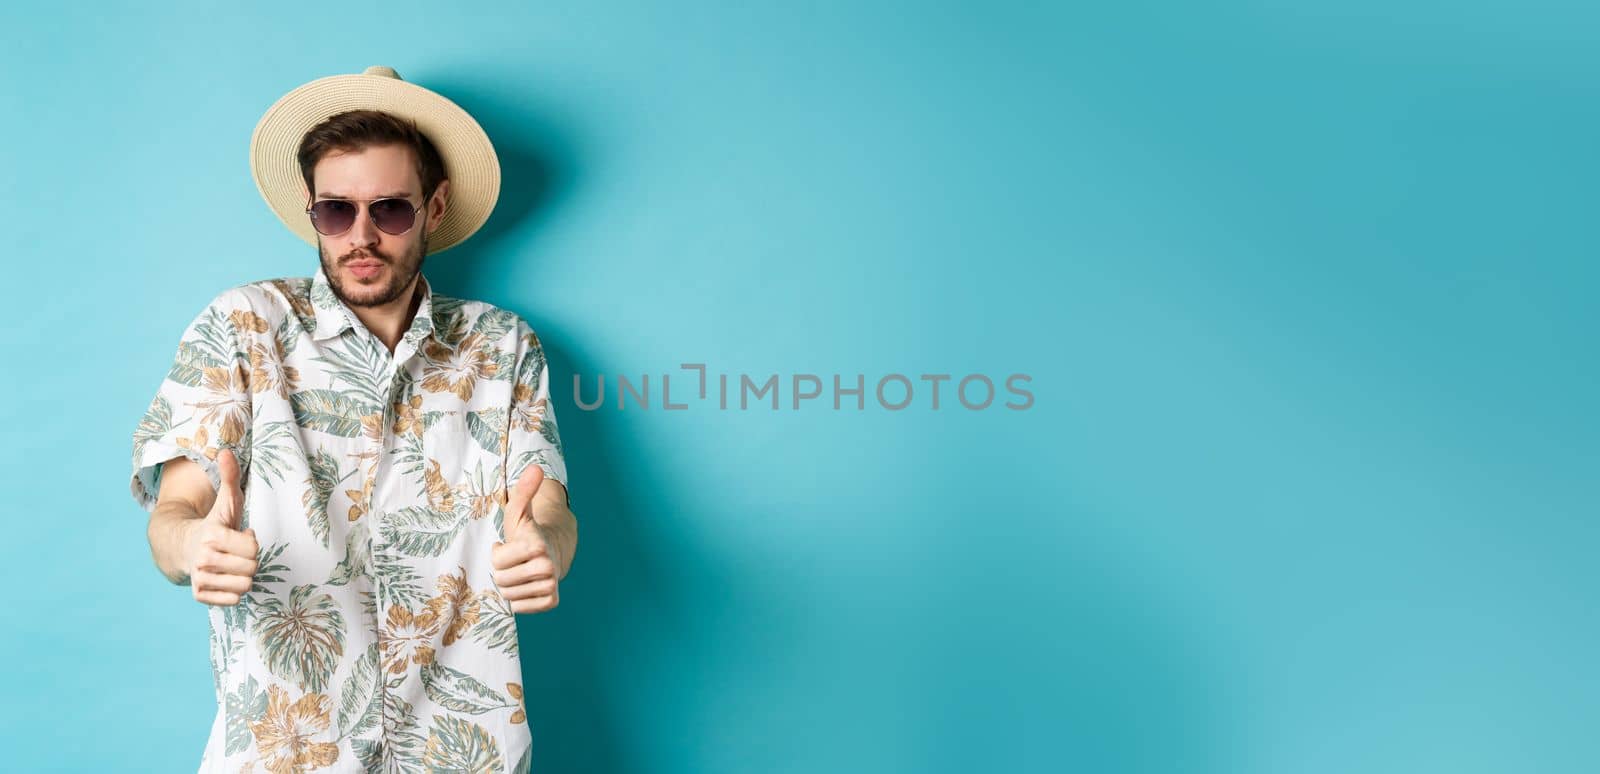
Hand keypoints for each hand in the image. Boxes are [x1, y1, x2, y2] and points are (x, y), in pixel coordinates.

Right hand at [181, 448, 258, 606]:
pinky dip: (233, 592)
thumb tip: (226, 451)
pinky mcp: (200, 595)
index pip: (254, 548)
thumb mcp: (225, 501)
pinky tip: (225, 578)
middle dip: (249, 560)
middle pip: (251, 568)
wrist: (180, 547)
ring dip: (243, 576)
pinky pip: (233, 601)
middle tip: (236, 552)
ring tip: (231, 564)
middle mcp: (204, 559)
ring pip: (245, 586)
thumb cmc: (213, 524)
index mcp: (212, 535)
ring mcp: (200, 578)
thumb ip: (229, 477)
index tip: (240, 535)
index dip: (251, 541)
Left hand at [491, 465, 560, 613]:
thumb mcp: (519, 512)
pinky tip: (525, 587)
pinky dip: (518, 600)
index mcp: (537, 545)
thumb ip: (524, 491)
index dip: (498, 554)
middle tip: (513, 562)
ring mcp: (551, 586)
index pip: (498, 560)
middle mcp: (548, 567)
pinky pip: (519, 608)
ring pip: (509, 596)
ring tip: (518, 573)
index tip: (506, 547)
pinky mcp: (551, 601)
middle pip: (502, 581)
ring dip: (509, 586)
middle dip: (502, 571)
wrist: (552, 553)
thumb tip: (536, 467)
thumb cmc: (527, 534)